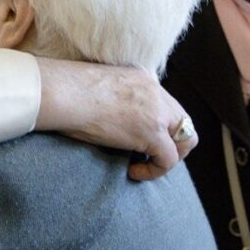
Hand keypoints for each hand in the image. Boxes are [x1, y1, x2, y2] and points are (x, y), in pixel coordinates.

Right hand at [33, 58, 194, 180]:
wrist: (63, 92)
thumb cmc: (66, 91)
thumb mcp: (98, 87)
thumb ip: (114, 98)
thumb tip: (108, 117)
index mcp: (142, 78)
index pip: (165, 103)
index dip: (159, 124)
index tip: (138, 137)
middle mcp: (155, 91)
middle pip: (183, 120)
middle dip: (173, 141)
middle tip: (151, 154)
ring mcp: (156, 111)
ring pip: (187, 139)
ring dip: (170, 156)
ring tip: (146, 165)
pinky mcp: (152, 133)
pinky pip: (169, 159)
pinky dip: (154, 170)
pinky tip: (133, 171)